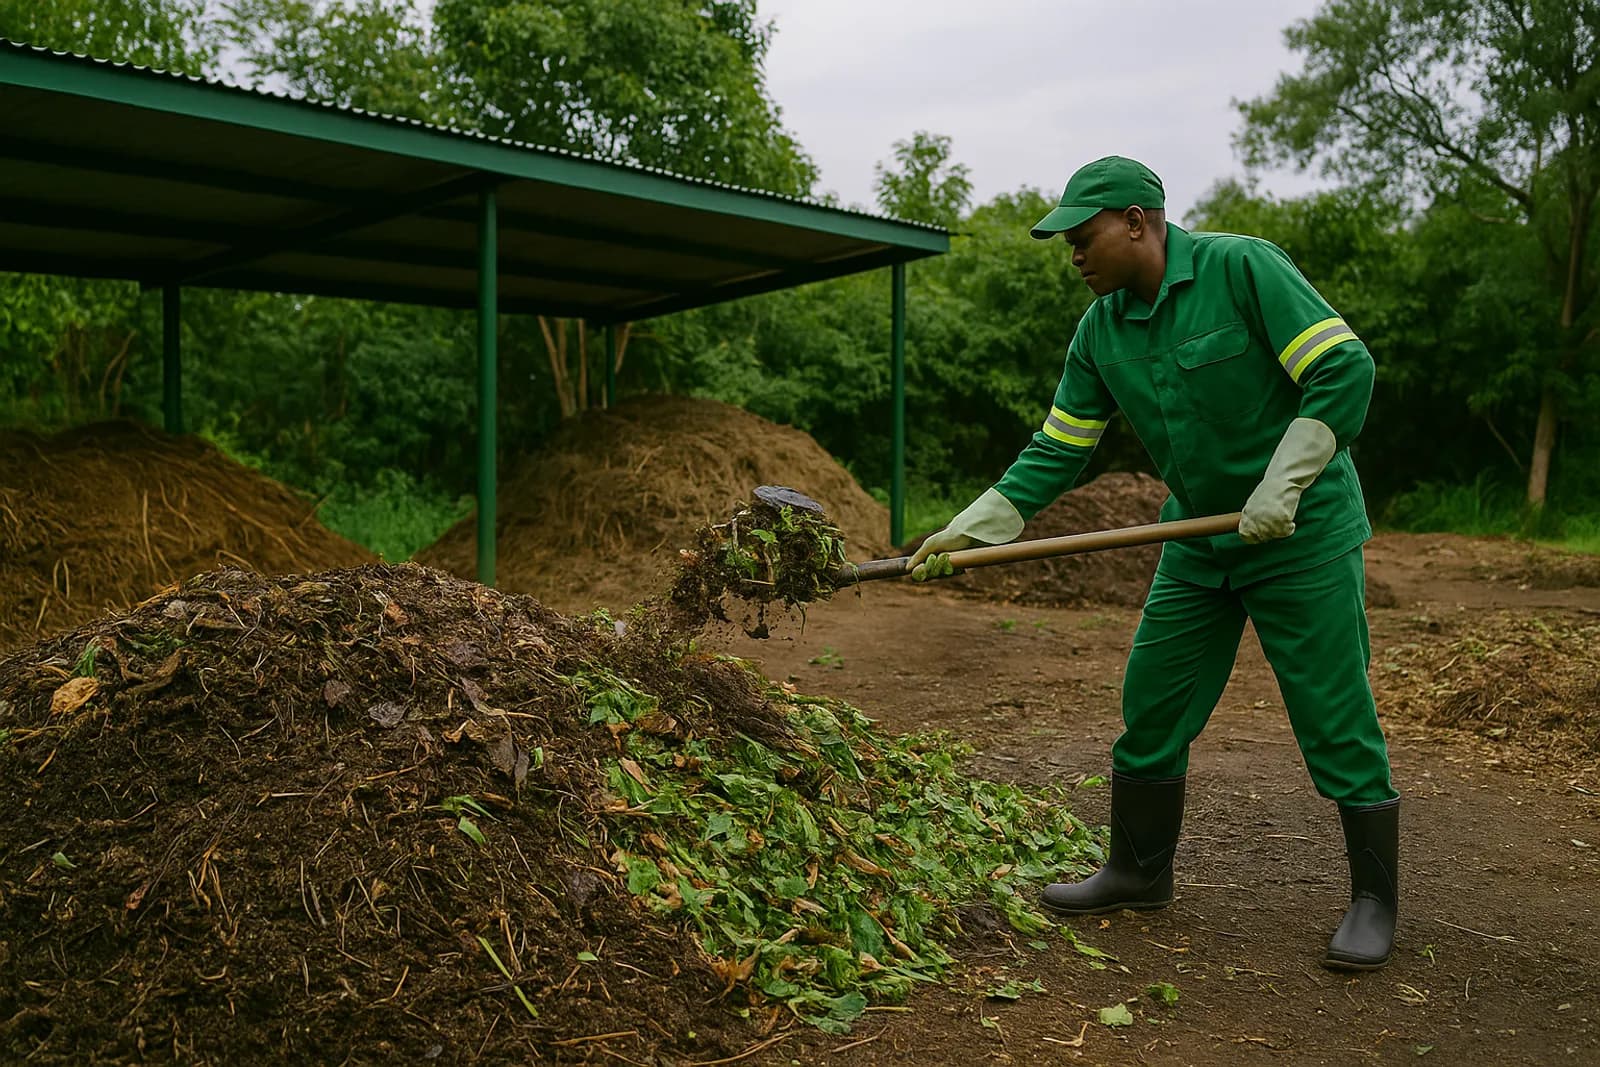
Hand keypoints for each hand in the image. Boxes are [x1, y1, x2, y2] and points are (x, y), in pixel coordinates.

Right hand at [907, 528, 974, 580]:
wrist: (963, 535)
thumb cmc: (945, 538)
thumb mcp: (929, 546)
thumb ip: (917, 557)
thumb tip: (907, 568)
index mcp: (927, 559)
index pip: (919, 573)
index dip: (920, 573)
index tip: (922, 568)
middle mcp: (936, 564)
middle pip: (929, 575)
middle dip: (932, 567)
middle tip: (935, 557)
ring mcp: (946, 567)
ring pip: (938, 575)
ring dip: (940, 566)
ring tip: (945, 556)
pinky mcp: (955, 569)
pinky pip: (948, 574)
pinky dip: (949, 567)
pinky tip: (951, 559)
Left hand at [1239, 418, 1336, 544]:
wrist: (1283, 481)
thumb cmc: (1271, 491)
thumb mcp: (1255, 504)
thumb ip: (1252, 517)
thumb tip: (1250, 534)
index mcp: (1247, 515)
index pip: (1245, 536)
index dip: (1254, 537)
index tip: (1262, 534)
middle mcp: (1256, 519)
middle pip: (1262, 537)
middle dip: (1270, 533)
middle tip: (1276, 522)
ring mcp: (1268, 520)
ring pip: (1275, 535)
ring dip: (1281, 528)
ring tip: (1282, 515)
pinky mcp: (1281, 519)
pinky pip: (1286, 531)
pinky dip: (1290, 526)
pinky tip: (1289, 517)